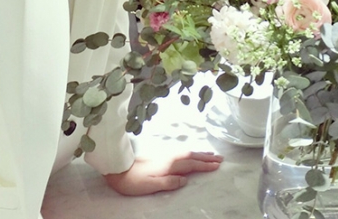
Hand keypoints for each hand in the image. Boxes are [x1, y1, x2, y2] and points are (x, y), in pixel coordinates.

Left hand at [103, 151, 222, 195]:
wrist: (117, 167)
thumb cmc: (133, 180)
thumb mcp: (151, 185)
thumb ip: (169, 182)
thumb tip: (185, 180)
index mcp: (169, 165)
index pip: (191, 164)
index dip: (205, 165)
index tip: (218, 165)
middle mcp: (168, 157)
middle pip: (191, 156)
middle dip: (206, 157)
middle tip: (220, 158)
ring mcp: (164, 155)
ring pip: (186, 152)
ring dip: (199, 153)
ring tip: (210, 154)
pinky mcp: (159, 155)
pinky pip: (180, 152)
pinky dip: (190, 153)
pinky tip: (190, 154)